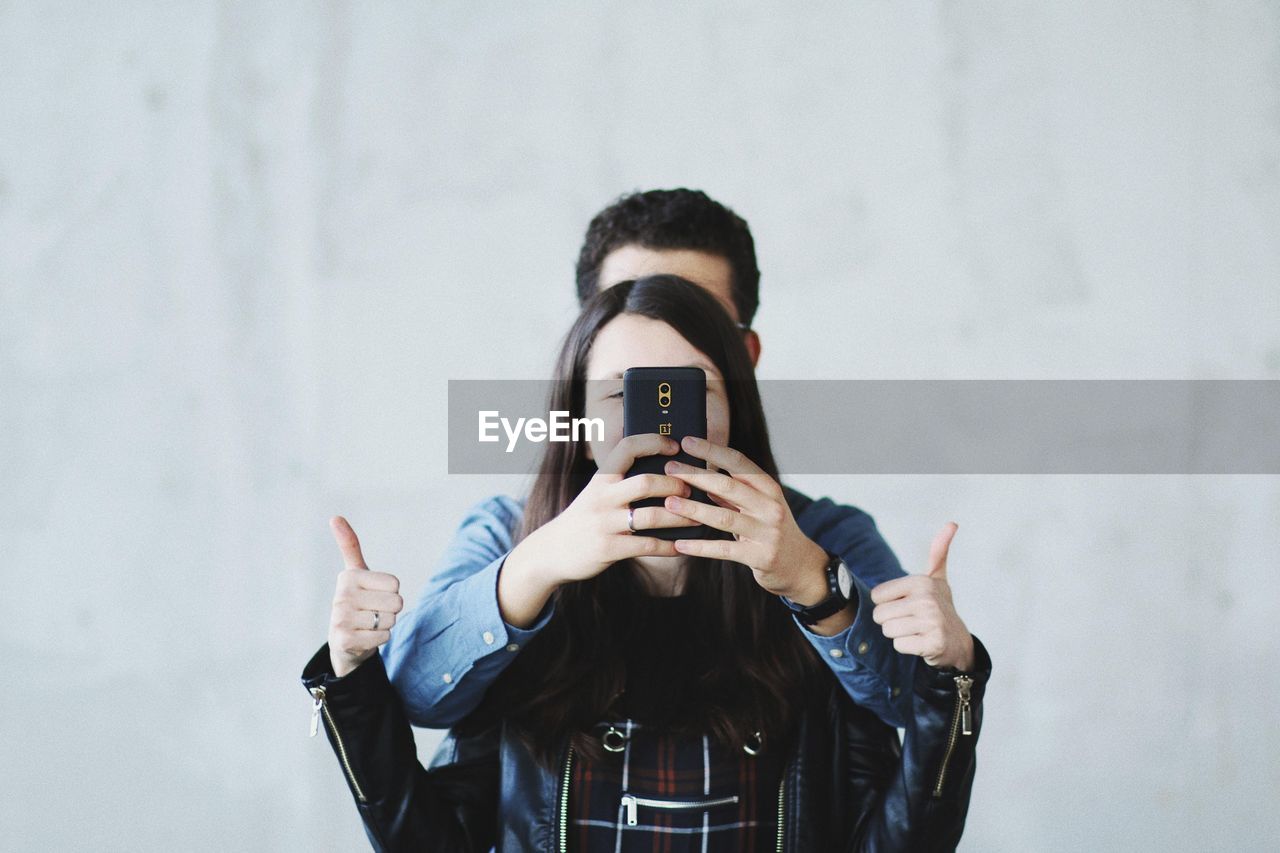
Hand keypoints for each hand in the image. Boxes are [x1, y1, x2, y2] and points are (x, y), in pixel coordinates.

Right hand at [327, 516, 403, 676]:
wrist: (343, 641)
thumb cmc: (356, 601)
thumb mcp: (355, 572)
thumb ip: (349, 545)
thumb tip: (335, 517)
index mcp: (349, 577)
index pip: (395, 584)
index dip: (391, 593)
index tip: (374, 595)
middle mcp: (342, 596)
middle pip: (396, 603)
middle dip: (390, 610)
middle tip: (372, 612)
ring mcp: (340, 619)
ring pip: (390, 621)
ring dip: (384, 626)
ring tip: (368, 625)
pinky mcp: (344, 640)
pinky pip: (383, 637)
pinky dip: (380, 639)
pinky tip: (365, 638)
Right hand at [516, 434, 695, 585]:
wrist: (551, 552)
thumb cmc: (585, 519)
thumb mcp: (596, 494)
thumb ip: (621, 484)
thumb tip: (664, 473)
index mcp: (601, 478)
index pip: (628, 447)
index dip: (654, 442)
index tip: (676, 446)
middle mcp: (601, 497)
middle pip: (646, 482)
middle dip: (674, 485)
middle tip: (691, 490)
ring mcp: (604, 523)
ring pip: (651, 516)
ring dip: (679, 518)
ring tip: (697, 519)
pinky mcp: (608, 549)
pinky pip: (646, 545)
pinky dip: (668, 546)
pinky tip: (681, 547)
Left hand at [659, 435, 830, 601]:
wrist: (800, 566)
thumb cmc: (772, 530)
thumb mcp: (758, 507)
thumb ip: (732, 494)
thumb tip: (700, 477)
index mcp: (769, 488)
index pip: (739, 462)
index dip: (712, 450)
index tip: (687, 441)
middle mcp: (771, 507)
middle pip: (728, 486)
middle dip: (696, 476)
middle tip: (669, 469)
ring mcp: (767, 532)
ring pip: (724, 517)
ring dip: (693, 509)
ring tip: (668, 503)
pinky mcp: (761, 557)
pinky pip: (724, 550)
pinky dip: (700, 546)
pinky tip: (680, 544)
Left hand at [870, 522, 974, 670]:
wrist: (958, 642)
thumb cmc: (940, 607)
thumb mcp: (937, 578)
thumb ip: (938, 551)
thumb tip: (952, 523)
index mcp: (921, 582)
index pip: (876, 596)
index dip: (887, 604)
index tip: (907, 604)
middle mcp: (928, 599)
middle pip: (879, 615)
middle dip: (891, 621)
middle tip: (912, 620)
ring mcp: (932, 622)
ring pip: (888, 631)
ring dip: (899, 634)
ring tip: (916, 630)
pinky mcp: (933, 644)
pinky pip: (899, 646)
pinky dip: (907, 647)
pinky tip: (921, 642)